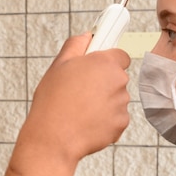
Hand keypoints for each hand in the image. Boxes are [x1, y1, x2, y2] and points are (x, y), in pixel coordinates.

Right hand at [28, 34, 129, 161]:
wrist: (54, 139)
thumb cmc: (53, 102)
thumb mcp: (58, 65)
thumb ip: (76, 45)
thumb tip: (88, 36)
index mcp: (105, 63)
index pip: (120, 55)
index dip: (107, 61)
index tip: (97, 66)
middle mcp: (119, 81)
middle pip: (117, 78)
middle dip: (103, 83)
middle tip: (80, 91)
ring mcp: (122, 104)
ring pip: (116, 99)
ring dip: (104, 102)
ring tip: (80, 110)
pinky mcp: (121, 124)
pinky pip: (115, 118)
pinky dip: (104, 121)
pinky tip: (86, 123)